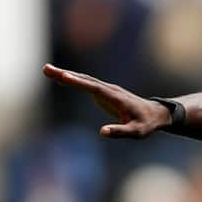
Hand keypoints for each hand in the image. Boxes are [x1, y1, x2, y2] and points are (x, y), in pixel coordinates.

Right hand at [42, 64, 171, 137]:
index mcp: (116, 98)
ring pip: (84, 80)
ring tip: (47, 70)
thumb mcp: (136, 132)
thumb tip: (102, 132)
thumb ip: (120, 132)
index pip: (95, 88)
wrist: (155, 114)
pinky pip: (86, 84)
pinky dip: (73, 79)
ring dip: (66, 74)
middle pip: (85, 80)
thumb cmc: (146, 124)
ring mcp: (106, 90)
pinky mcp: (104, 92)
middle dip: (66, 74)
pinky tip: (60, 77)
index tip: (64, 76)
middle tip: (46, 69)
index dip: (79, 82)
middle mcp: (110, 90)